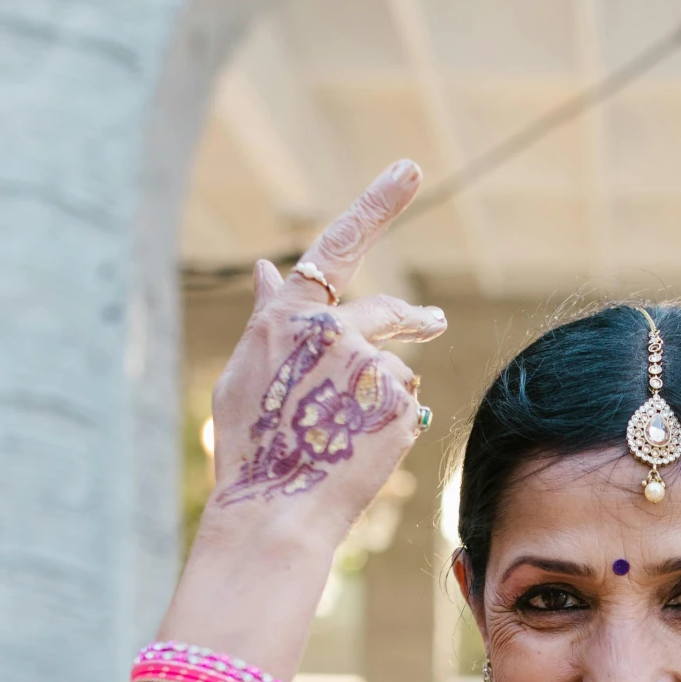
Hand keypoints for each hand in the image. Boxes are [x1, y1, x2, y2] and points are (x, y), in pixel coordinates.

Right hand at [204, 160, 447, 541]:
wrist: (278, 510)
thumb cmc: (252, 447)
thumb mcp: (246, 372)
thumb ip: (268, 317)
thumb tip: (267, 266)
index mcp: (287, 316)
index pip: (338, 245)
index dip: (376, 204)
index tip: (409, 170)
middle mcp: (332, 330)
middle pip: (387, 313)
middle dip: (413, 318)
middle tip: (434, 320)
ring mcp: (370, 366)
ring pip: (392, 372)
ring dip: (380, 400)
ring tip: (344, 438)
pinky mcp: (399, 403)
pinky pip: (404, 408)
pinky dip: (389, 427)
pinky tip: (359, 453)